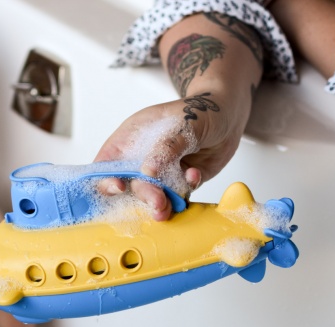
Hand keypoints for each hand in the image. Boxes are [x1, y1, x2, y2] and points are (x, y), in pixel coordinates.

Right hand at [94, 94, 243, 220]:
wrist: (228, 116)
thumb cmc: (198, 111)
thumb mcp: (181, 124)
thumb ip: (164, 148)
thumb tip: (147, 172)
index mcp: (130, 141)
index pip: (106, 165)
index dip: (106, 179)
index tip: (119, 187)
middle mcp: (141, 160)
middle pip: (130, 185)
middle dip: (143, 195)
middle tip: (158, 201)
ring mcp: (160, 174)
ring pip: (152, 196)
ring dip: (162, 202)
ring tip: (171, 205)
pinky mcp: (179, 184)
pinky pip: (178, 196)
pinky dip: (186, 190)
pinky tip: (194, 175)